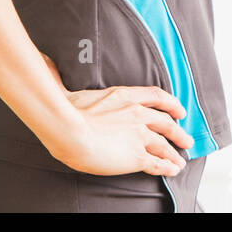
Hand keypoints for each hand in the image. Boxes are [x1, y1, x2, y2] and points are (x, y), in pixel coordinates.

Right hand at [39, 52, 194, 177]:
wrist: (70, 131)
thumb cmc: (66, 110)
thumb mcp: (67, 87)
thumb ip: (60, 75)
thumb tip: (45, 60)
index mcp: (124, 96)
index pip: (156, 96)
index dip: (171, 103)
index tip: (178, 109)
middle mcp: (137, 114)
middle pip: (166, 122)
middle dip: (178, 131)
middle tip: (186, 138)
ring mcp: (139, 135)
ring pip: (165, 144)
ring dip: (175, 153)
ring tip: (181, 161)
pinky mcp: (137, 156)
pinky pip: (158, 163)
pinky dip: (168, 167)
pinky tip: (172, 170)